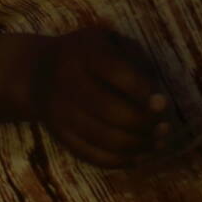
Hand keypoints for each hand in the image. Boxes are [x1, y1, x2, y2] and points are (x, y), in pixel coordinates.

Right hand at [20, 27, 177, 167]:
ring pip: (104, 139)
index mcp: (85, 53)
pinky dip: (119, 161)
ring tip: (157, 142)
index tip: (163, 104)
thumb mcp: (108, 40)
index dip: (144, 92)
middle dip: (144, 124)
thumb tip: (156, 96)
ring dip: (137, 145)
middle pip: (112, 112)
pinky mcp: (59, 135)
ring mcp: (60, 112)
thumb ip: (134, 58)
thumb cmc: (87, 54)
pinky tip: (139, 156)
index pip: (119, 74)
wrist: (37, 71)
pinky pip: (91, 155)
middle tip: (164, 127)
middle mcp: (68, 82)